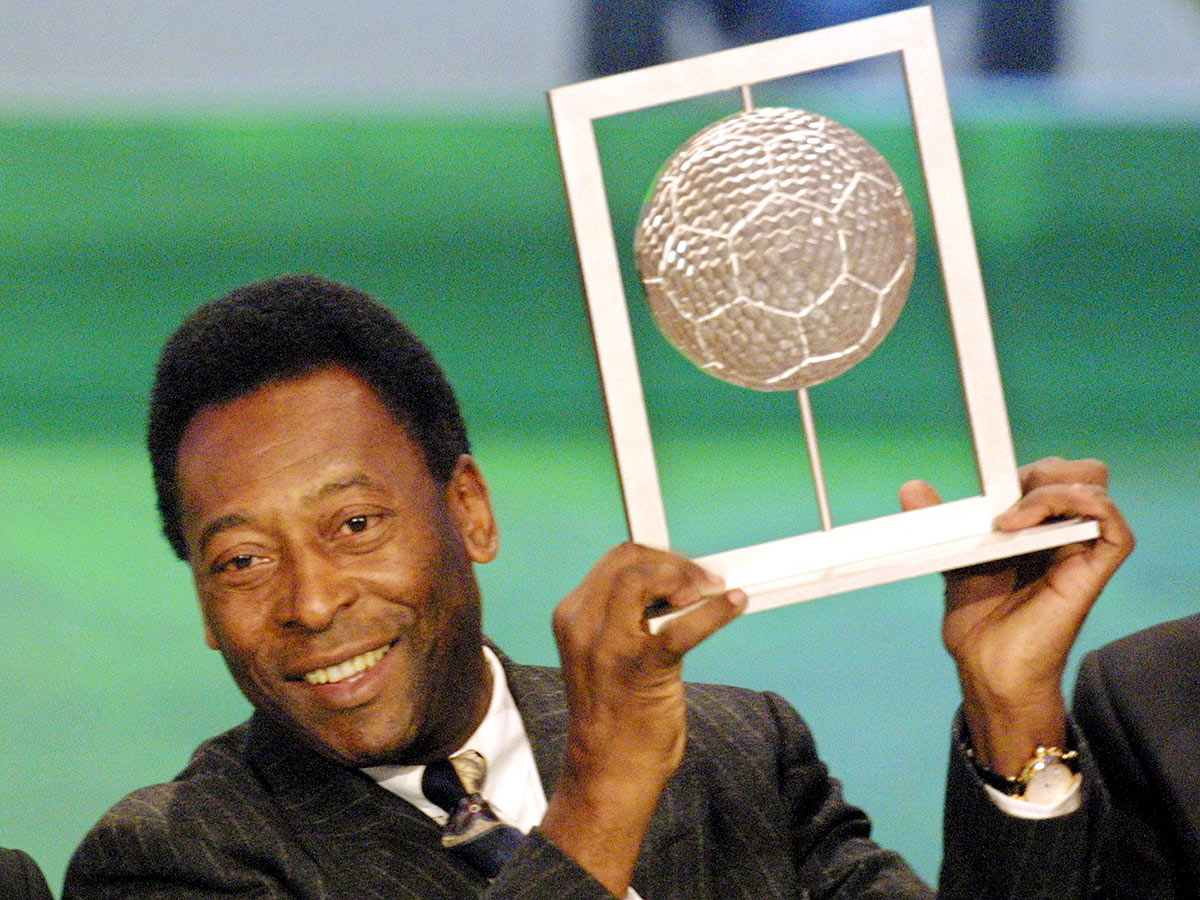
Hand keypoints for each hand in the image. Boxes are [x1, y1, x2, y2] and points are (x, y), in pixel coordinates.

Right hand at [539, 543, 745, 894]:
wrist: (609, 770)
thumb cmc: (613, 713)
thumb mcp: (604, 651)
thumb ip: (624, 615)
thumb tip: (674, 584)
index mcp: (573, 617)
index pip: (616, 561)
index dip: (658, 557)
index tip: (684, 569)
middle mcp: (584, 624)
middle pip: (630, 559)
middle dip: (673, 561)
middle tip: (703, 580)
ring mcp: (609, 645)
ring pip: (646, 577)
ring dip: (687, 577)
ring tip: (712, 591)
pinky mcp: (641, 667)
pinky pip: (683, 625)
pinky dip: (715, 611)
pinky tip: (733, 604)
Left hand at [901, 457, 1133, 773]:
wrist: (985, 664)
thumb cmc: (977, 616)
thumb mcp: (955, 556)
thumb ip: (939, 521)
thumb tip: (912, 487)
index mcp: (1036, 525)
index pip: (1048, 472)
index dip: (1023, 470)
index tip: (989, 486)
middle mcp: (1063, 532)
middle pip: (1076, 471)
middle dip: (1040, 472)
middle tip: (1003, 503)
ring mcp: (1080, 549)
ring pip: (1094, 486)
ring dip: (1050, 489)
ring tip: (1009, 519)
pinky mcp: (1093, 570)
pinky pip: (1111, 523)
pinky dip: (1076, 506)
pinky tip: (1026, 523)